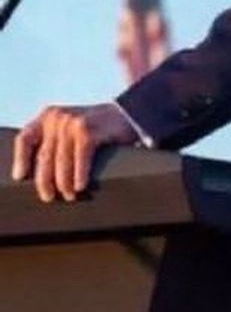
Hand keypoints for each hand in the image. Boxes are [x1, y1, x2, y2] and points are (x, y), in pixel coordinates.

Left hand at [12, 102, 139, 200]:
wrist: (129, 114)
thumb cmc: (96, 128)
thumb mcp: (69, 128)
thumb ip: (54, 142)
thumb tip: (40, 174)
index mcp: (48, 116)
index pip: (25, 138)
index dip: (21, 159)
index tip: (20, 177)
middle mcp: (57, 118)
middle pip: (44, 155)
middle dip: (45, 180)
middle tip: (48, 197)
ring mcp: (72, 123)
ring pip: (61, 160)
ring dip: (64, 182)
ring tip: (68, 196)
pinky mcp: (89, 130)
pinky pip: (80, 158)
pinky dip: (79, 174)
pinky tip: (80, 187)